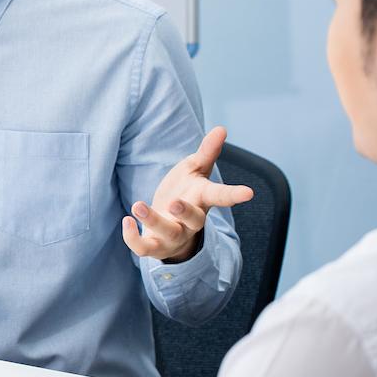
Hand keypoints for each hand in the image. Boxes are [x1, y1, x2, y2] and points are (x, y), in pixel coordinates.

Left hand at [124, 125, 253, 262]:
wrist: (171, 225)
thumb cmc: (186, 192)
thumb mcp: (195, 169)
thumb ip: (207, 152)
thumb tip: (221, 128)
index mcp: (202, 199)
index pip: (221, 196)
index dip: (235, 195)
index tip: (249, 192)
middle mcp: (191, 221)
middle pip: (194, 220)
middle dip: (185, 212)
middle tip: (174, 203)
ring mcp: (174, 235)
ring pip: (167, 233)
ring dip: (152, 221)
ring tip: (137, 205)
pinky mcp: (155, 245)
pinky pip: (144, 248)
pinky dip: (133, 238)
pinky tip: (126, 221)